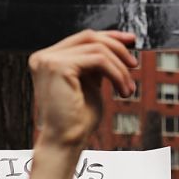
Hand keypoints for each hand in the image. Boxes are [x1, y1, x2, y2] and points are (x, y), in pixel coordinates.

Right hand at [28, 30, 136, 148]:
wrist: (66, 141)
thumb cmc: (78, 120)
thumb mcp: (89, 84)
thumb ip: (95, 65)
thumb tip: (116, 46)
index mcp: (49, 59)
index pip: (83, 38)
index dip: (109, 37)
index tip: (131, 42)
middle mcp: (44, 56)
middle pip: (89, 37)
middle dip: (117, 47)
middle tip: (134, 64)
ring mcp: (48, 60)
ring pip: (97, 49)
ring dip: (120, 68)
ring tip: (128, 89)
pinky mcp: (57, 66)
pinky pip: (98, 60)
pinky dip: (116, 73)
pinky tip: (122, 90)